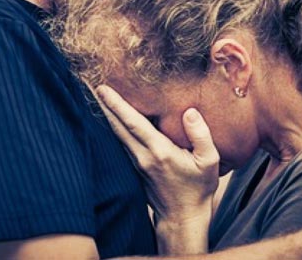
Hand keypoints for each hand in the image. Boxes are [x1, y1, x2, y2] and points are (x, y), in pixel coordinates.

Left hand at [94, 85, 219, 253]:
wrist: (183, 217)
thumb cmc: (198, 189)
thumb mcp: (210, 161)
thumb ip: (201, 135)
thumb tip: (189, 112)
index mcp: (160, 152)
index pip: (133, 123)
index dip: (117, 105)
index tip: (103, 88)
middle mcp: (143, 157)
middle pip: (117, 127)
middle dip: (104, 105)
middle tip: (91, 84)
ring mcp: (137, 164)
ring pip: (117, 135)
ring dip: (107, 115)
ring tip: (99, 97)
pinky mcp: (136, 168)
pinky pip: (122, 143)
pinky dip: (115, 128)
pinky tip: (112, 120)